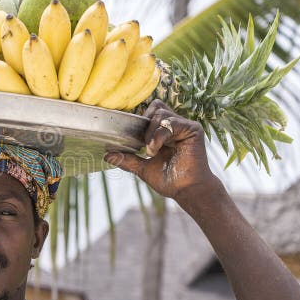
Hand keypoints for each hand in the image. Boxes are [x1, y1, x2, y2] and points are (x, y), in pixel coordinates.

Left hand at [104, 100, 218, 201]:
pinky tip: (155, 150)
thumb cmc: (169, 180)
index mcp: (165, 131)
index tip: (132, 139)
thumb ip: (128, 159)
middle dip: (144, 125)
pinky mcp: (193, 129)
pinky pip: (170, 123)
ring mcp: (184, 126)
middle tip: (142, 145)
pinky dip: (158, 136)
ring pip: (160, 113)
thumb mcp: (142, 168)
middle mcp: (175, 126)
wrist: (186, 191)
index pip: (151, 112)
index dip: (140, 120)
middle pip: (155, 108)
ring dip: (150, 133)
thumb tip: (107, 156)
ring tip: (151, 151)